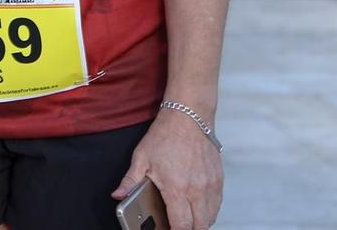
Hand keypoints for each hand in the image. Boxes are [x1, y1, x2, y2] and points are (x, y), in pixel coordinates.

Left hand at [114, 107, 223, 229]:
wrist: (188, 117)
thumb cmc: (165, 136)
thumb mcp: (141, 157)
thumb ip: (130, 180)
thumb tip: (118, 195)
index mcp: (177, 188)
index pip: (181, 225)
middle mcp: (197, 190)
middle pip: (199, 226)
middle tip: (176, 226)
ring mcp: (210, 186)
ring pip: (210, 218)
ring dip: (199, 223)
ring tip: (186, 220)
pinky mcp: (219, 180)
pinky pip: (217, 205)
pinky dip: (209, 212)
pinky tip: (197, 209)